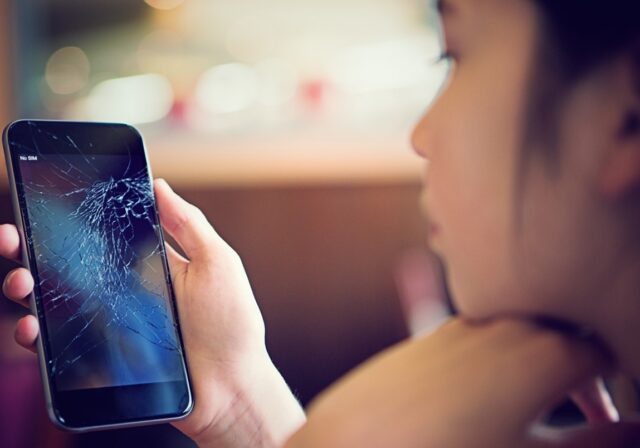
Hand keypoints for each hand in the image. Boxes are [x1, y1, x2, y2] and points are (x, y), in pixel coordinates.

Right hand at [1, 179, 304, 446]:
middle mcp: (125, 292)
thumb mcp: (217, 264)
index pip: (103, 236)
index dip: (74, 221)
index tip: (44, 203)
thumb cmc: (231, 324)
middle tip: (12, 237)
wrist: (231, 388)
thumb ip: (189, 225)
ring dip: (25, 287)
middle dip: (33, 250)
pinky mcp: (102, 358)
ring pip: (55, 303)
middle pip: (69, 267)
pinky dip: (37, 335)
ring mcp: (111, 325)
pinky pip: (60, 345)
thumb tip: (158, 185)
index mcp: (149, 265)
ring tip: (19, 280)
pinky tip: (32, 327)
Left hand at [286, 318, 639, 447]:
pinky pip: (477, 344)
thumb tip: (636, 433)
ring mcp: (462, 327)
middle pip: (561, 339)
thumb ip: (596, 445)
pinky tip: (473, 406)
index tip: (610, 414)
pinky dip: (492, 367)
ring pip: (517, 339)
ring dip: (531, 368)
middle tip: (574, 414)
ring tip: (523, 412)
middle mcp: (505, 325)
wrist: (350, 447)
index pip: (605, 354)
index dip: (614, 385)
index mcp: (544, 350)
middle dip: (575, 374)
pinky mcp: (429, 339)